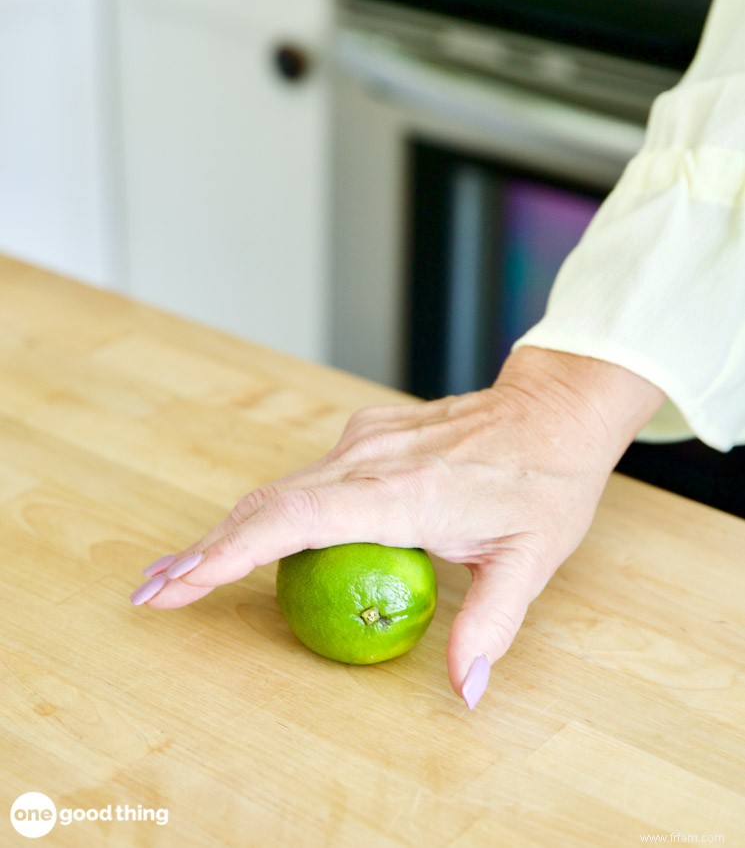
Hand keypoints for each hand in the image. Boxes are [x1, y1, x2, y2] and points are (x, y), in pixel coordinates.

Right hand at [130, 347, 663, 707]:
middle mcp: (373, 458)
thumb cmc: (545, 483)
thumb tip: (464, 692)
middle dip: (206, 549)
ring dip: (228, 531)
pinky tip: (247, 540)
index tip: (182, 582)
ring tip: (181, 574)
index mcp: (407, 492)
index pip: (298, 519)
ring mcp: (366, 439)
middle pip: (269, 502)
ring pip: (279, 487)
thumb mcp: (530, 560)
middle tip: (154, 593)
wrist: (552, 410)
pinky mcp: (366, 434)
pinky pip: (305, 476)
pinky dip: (268, 511)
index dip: (234, 552)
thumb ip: (490, 625)